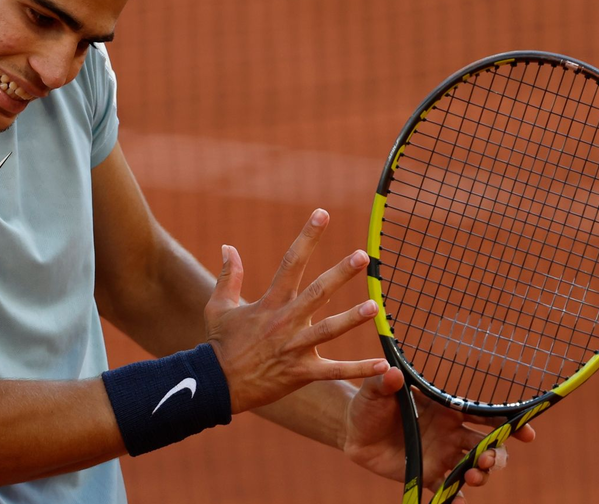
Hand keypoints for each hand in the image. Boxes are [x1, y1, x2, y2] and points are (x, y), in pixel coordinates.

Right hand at [204, 209, 389, 413]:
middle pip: (317, 292)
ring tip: (375, 307)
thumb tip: (228, 246)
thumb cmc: (220, 344)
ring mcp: (294, 348)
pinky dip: (360, 370)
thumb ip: (228, 275)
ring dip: (352, 319)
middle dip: (340, 273)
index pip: (292, 262)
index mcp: (270, 302)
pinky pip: (335, 371)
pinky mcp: (301, 373)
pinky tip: (383, 365)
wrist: (215, 384)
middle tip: (362, 256)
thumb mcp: (219, 306)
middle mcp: (286, 321)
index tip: (323, 214)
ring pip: (328, 331)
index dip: (308, 236)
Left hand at [343, 367, 535, 499]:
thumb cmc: (370, 404)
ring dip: (480, 476)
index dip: (508, 423)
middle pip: (487, 446)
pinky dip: (456, 501)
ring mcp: (442, 457)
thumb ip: (385, 382)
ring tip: (471, 477)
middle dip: (496, 455)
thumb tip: (390, 372)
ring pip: (474, 470)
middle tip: (487, 459)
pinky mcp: (428, 476)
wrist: (353, 431)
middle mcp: (451, 434)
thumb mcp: (376, 389)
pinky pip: (448, 492)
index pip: (483, 415)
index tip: (526, 433)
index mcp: (446, 410)